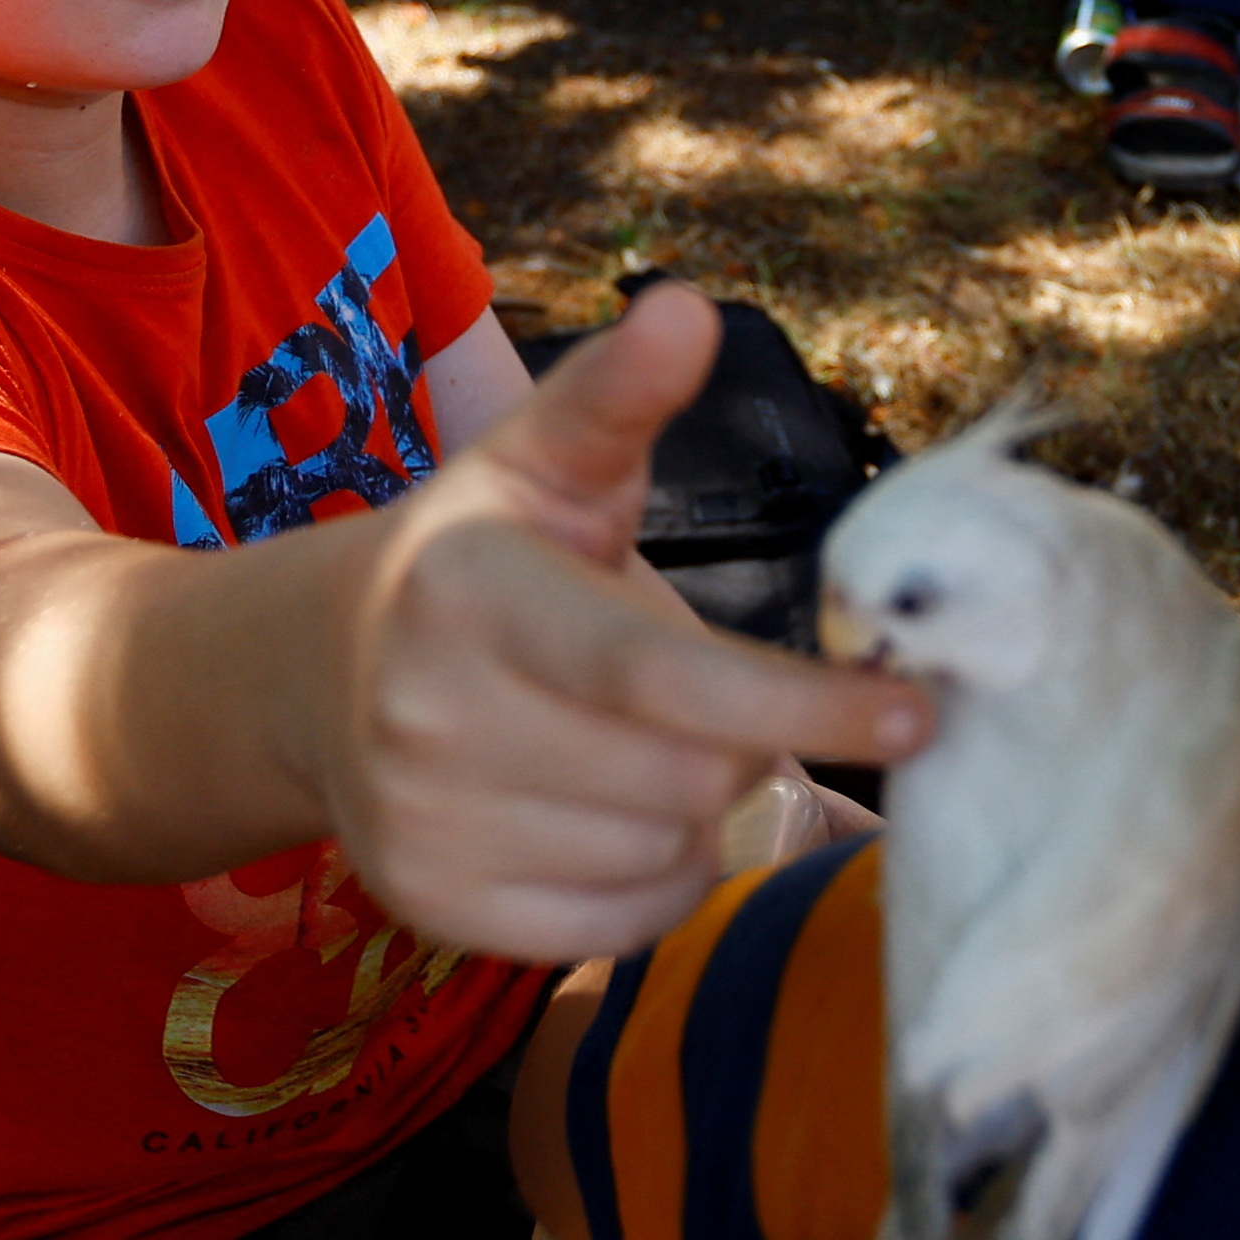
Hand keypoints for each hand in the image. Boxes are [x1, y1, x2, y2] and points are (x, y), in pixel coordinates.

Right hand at [328, 285, 929, 961]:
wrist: (324, 672)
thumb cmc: (484, 555)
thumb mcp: (545, 459)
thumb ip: (622, 394)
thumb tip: (688, 310)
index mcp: (470, 593)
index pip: (657, 675)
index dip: (796, 701)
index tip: (915, 714)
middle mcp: (431, 716)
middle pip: (683, 775)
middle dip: (749, 742)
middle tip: (732, 701)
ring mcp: (426, 824)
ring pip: (661, 855)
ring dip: (705, 810)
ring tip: (657, 744)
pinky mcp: (437, 909)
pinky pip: (619, 929)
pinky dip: (658, 879)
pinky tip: (621, 812)